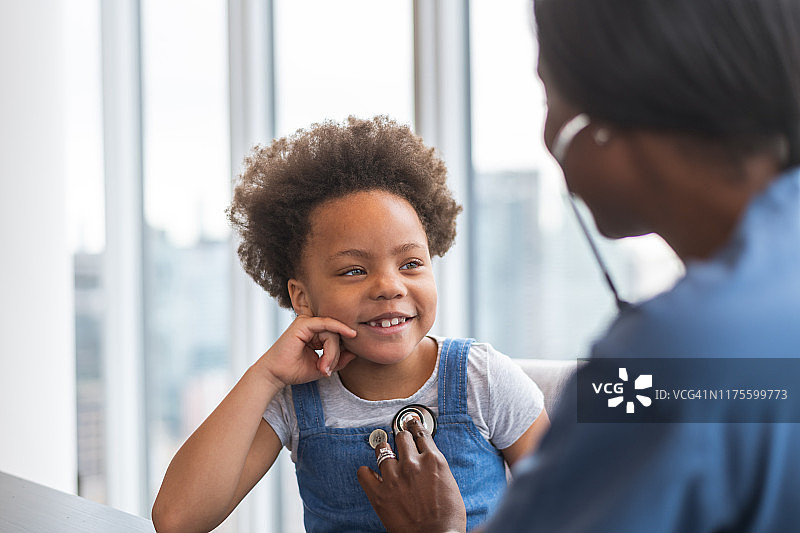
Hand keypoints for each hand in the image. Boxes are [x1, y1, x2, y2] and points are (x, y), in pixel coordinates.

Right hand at [254, 314, 356, 388]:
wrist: (275, 375)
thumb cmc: (294, 370)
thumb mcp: (323, 367)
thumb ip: (339, 360)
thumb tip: (356, 352)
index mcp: (315, 332)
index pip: (337, 337)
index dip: (341, 352)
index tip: (335, 367)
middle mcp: (311, 325)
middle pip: (337, 335)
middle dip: (336, 354)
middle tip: (327, 370)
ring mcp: (307, 322)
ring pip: (333, 333)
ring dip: (332, 353)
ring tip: (323, 367)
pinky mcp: (304, 323)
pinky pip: (328, 324)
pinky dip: (338, 332)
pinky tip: (347, 336)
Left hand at [357, 418, 466, 532]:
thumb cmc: (448, 518)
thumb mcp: (449, 483)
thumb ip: (435, 466)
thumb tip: (427, 459)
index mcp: (433, 460)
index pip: (420, 433)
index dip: (415, 426)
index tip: (410, 422)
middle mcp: (412, 464)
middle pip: (401, 437)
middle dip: (401, 438)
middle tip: (399, 439)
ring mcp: (394, 477)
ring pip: (382, 450)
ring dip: (383, 451)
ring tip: (383, 452)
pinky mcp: (379, 493)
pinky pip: (364, 473)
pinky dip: (366, 472)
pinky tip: (370, 473)